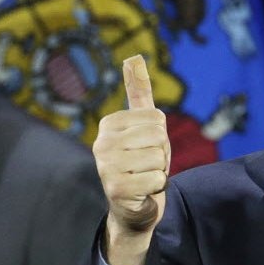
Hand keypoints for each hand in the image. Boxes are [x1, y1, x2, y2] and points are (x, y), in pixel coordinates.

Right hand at [92, 56, 170, 264]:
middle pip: (158, 137)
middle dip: (161, 154)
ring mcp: (105, 166)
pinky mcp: (115, 189)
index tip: (147, 147)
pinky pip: (157, 179)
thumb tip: (134, 58)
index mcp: (109, 124)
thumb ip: (139, 92)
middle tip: (147, 166)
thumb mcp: (143, 126)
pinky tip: (143, 192)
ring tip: (145, 177)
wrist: (133, 207)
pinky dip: (157, 188)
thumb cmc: (141, 162)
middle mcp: (101, 143)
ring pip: (158, 158)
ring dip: (159, 172)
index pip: (157, 118)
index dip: (161, 136)